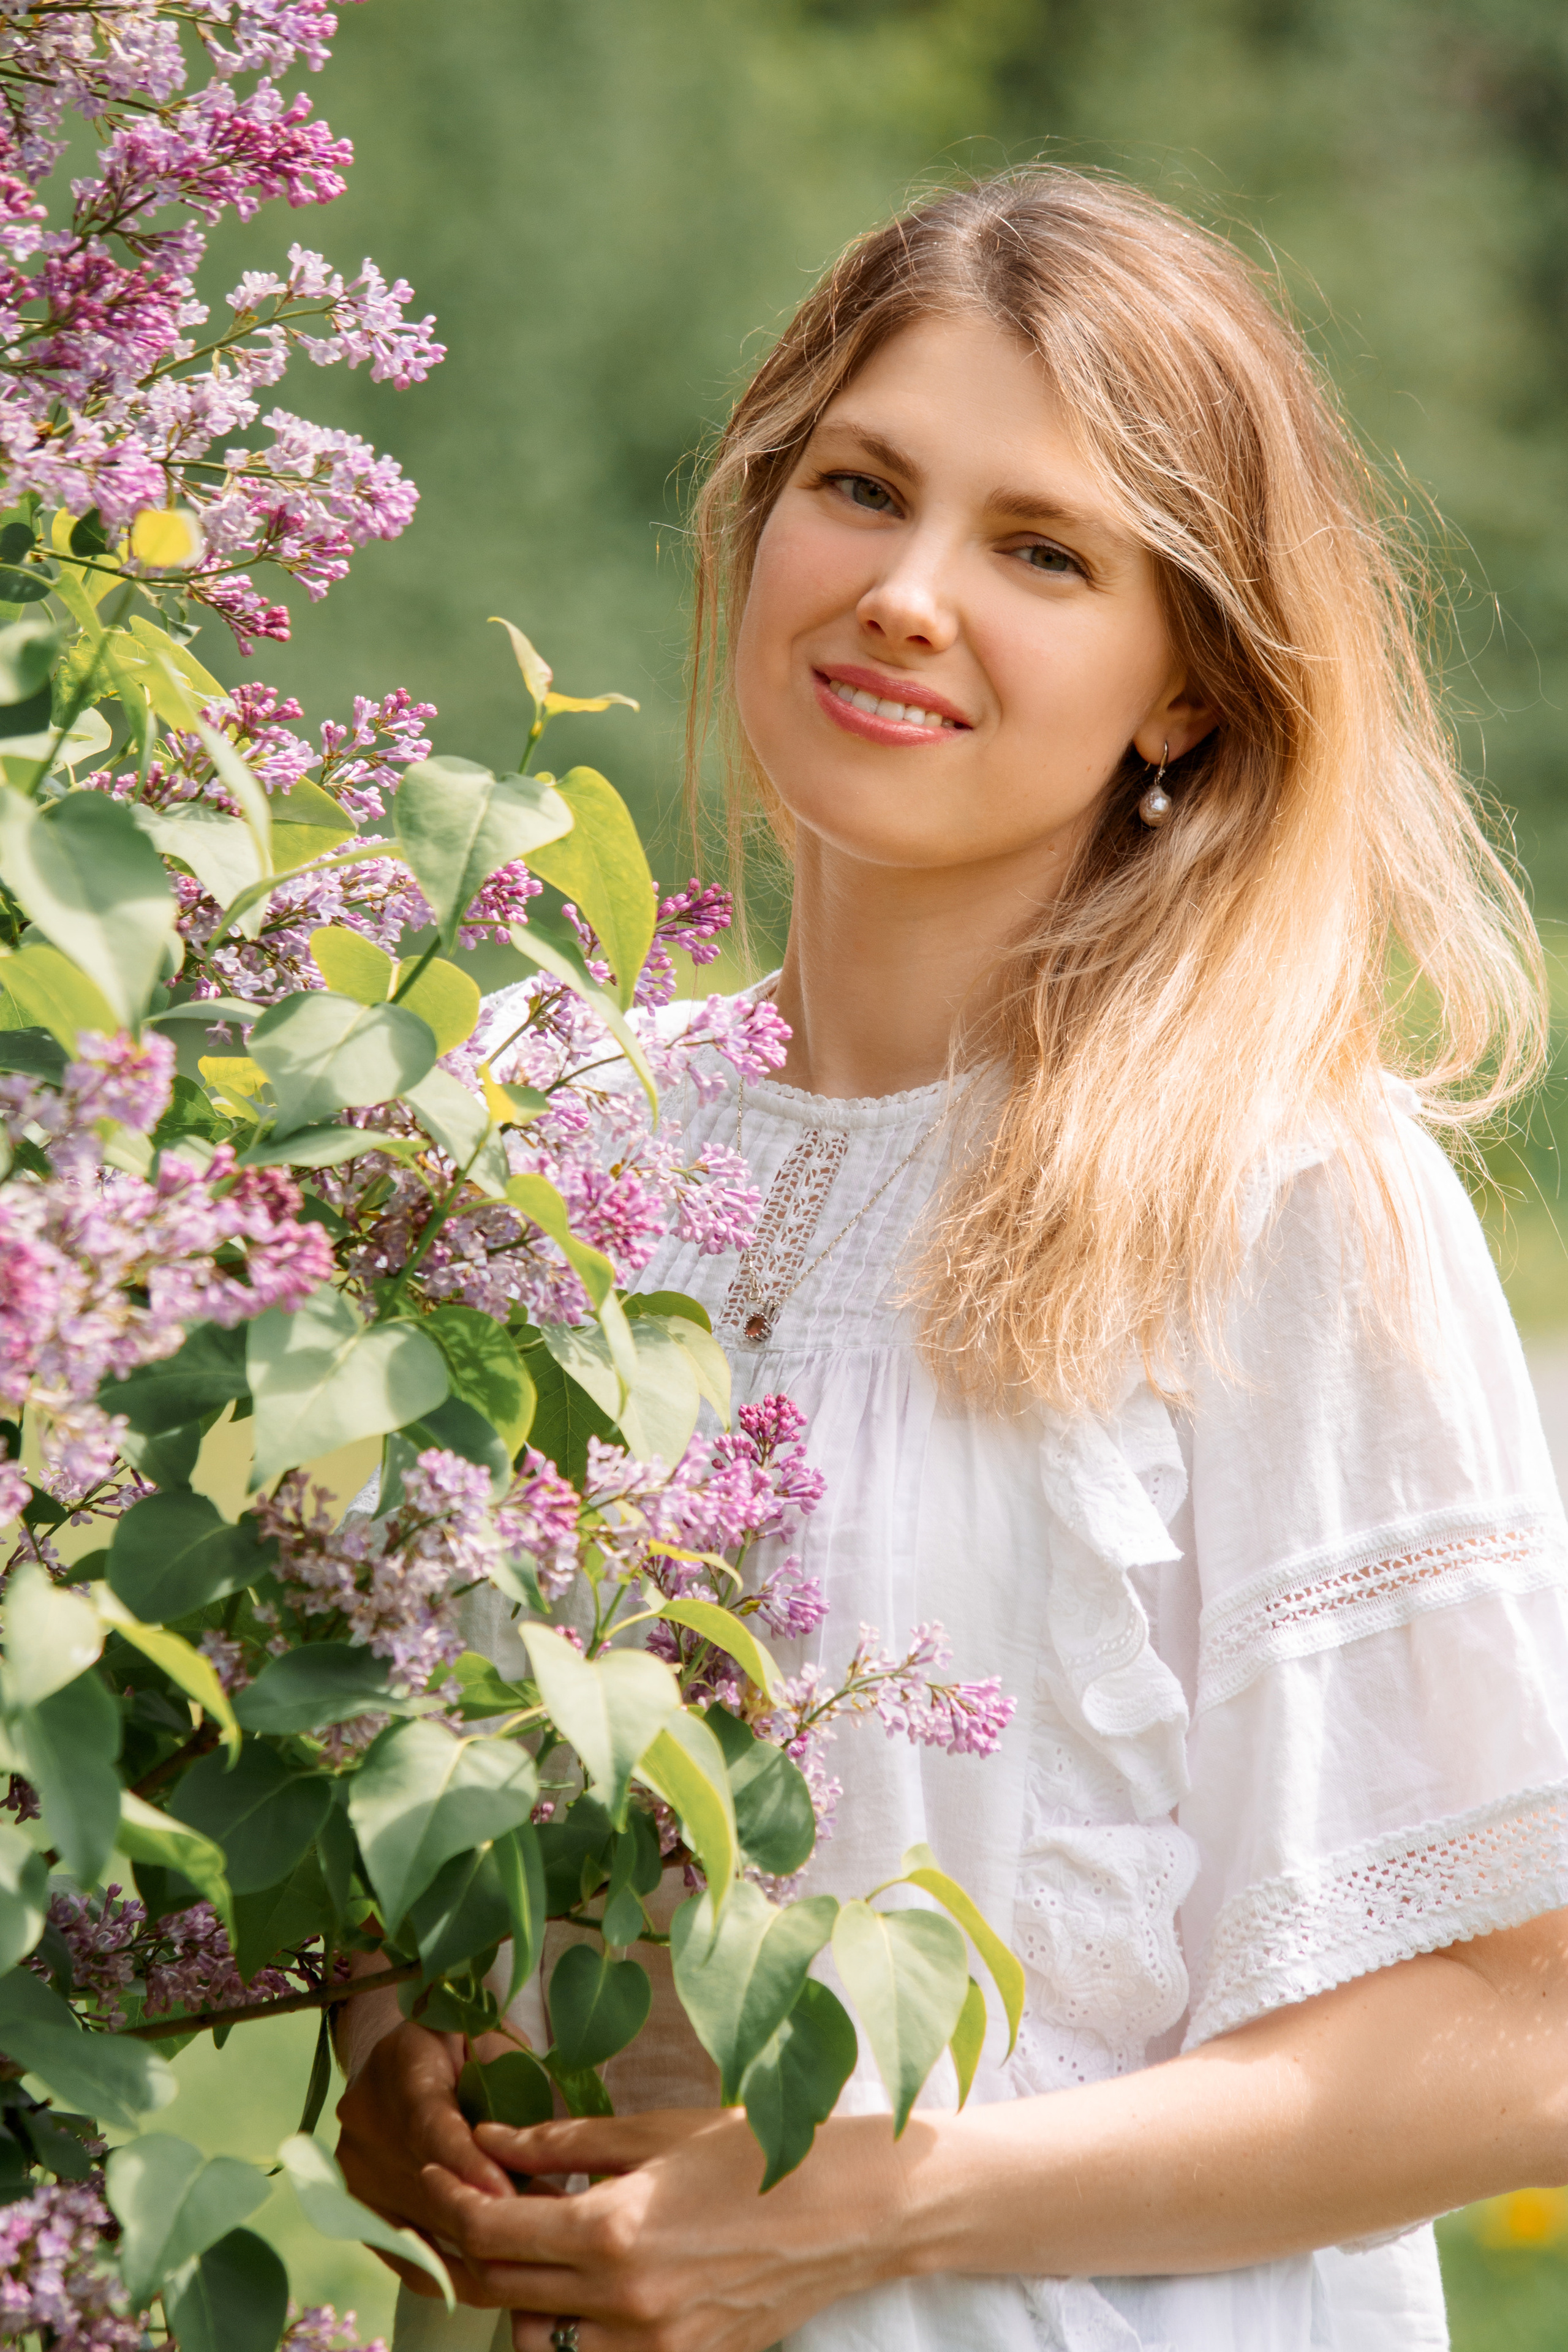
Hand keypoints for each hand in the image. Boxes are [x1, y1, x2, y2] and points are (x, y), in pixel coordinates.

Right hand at [335, 2019, 523, 2305]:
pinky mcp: (357, 2205)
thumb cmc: (463, 2043)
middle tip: (545, 2234)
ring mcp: (355, 2168)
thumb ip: (505, 2071)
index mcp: (402, 2065)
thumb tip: (522, 2142)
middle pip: (425, 2185)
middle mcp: (366, 2120)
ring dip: (476, 2247)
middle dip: (486, 2215)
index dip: (469, 2165)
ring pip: (418, 2225)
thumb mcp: (487, 2035)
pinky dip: (449, 2271)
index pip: (431, 2127)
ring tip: (534, 2254)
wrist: (402, 2059)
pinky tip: (495, 2275)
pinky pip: (404, 2252)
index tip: (506, 2195)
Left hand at [419, 2105, 921, 2350]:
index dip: (450, 2200)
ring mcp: (651, 2346)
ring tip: (525, 2249)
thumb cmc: (753, 2153)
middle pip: (502, 2288)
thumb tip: (491, 2140)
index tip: (432, 2175)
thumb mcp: (655, 2132)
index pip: (493, 2230)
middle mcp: (622, 2301)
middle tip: (463, 2206)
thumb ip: (564, 2144)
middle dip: (468, 2246)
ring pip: (540, 2338)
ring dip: (517, 2295)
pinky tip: (581, 2286)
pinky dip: (572, 2329)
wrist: (846, 2213)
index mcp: (612, 2230)